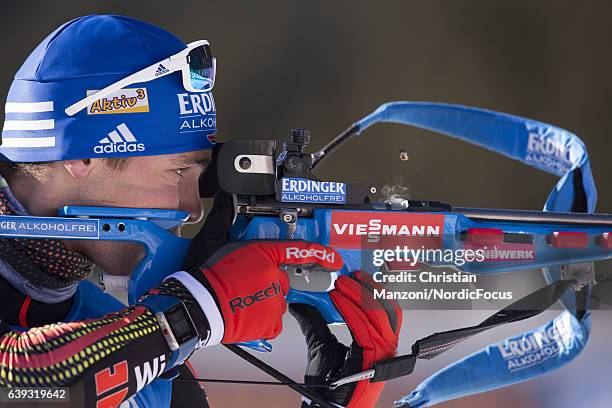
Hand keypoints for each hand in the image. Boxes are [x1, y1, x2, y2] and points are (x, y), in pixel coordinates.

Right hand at [171, 241, 342, 345]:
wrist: (202, 306)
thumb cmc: (213, 278)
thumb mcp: (234, 249)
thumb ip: (257, 251)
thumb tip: (267, 251)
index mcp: (267, 257)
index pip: (299, 252)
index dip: (320, 254)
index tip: (334, 259)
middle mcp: (276, 279)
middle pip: (282, 281)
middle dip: (268, 284)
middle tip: (246, 287)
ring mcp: (275, 303)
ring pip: (277, 301)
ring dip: (264, 302)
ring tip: (241, 300)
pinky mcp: (271, 323)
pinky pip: (272, 320)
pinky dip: (262, 319)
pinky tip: (246, 313)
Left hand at [290, 272, 401, 407]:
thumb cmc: (332, 387)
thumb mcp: (321, 346)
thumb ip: (315, 323)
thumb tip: (302, 304)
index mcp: (379, 344)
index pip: (384, 311)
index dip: (371, 291)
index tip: (355, 277)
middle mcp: (386, 348)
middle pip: (385, 309)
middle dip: (367, 288)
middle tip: (350, 275)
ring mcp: (383, 354)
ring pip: (377, 315)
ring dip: (358, 295)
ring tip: (341, 284)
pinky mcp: (374, 359)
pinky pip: (364, 327)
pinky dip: (350, 310)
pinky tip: (338, 299)